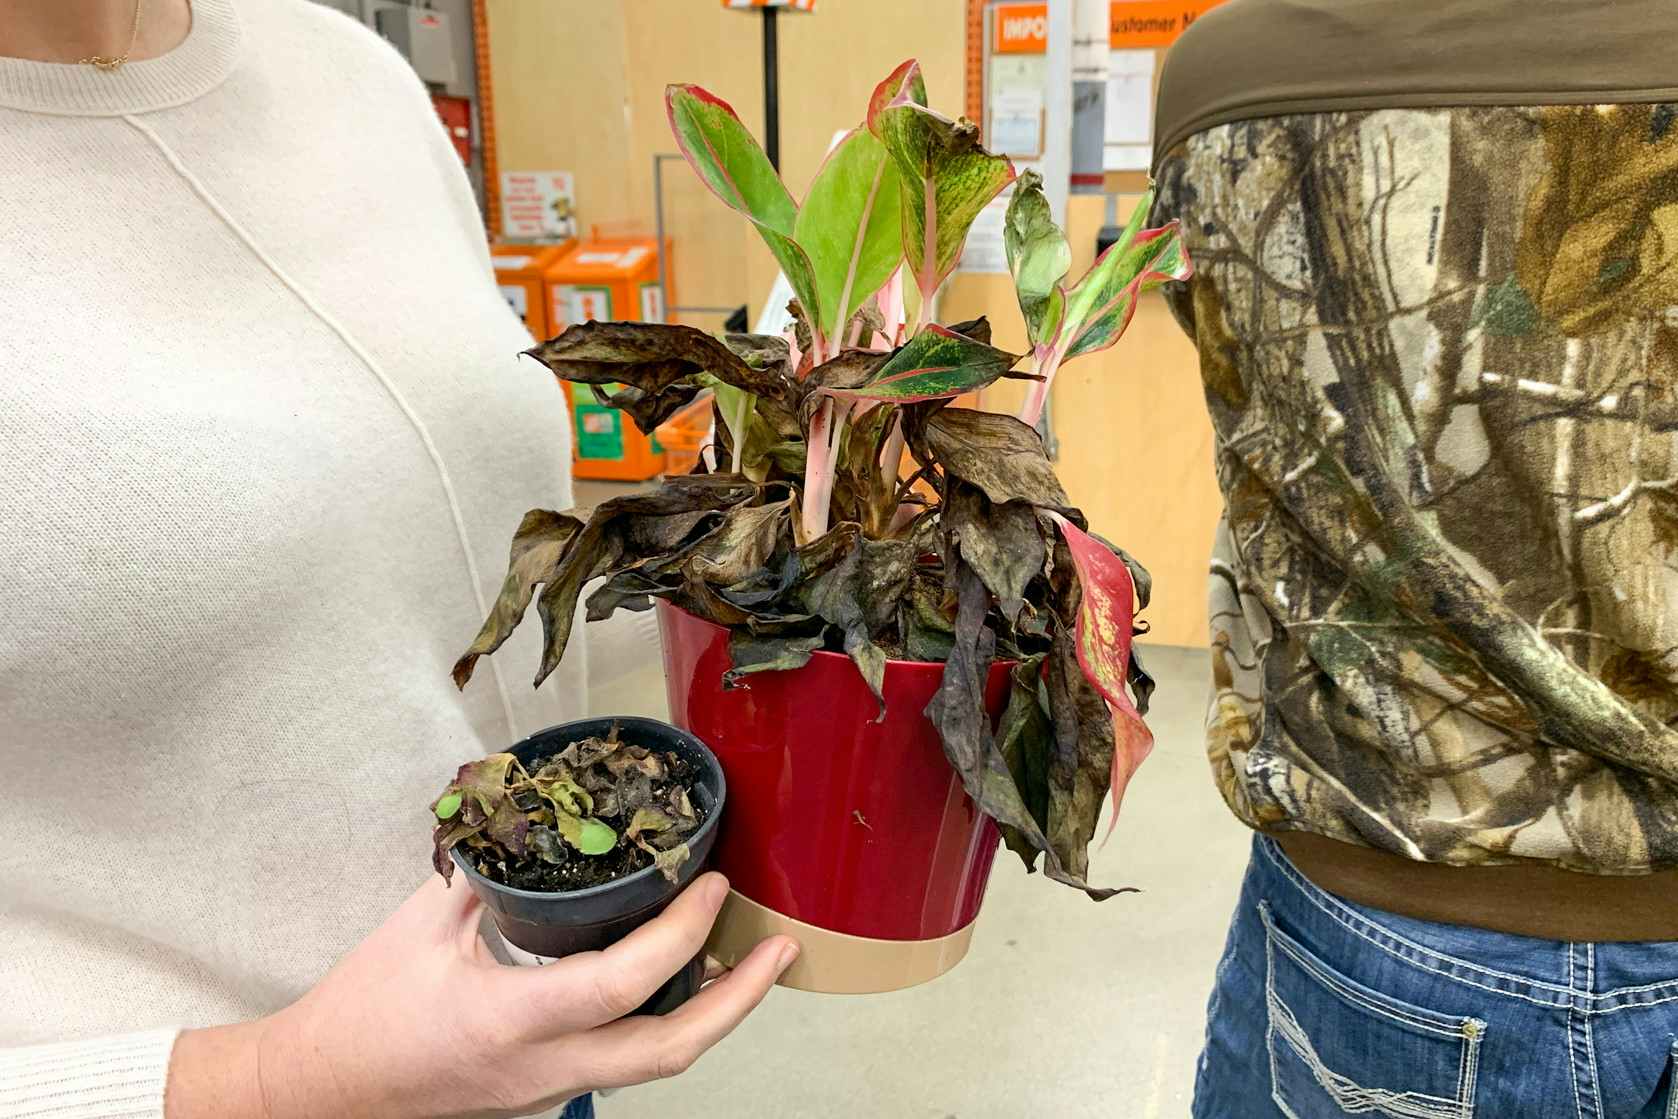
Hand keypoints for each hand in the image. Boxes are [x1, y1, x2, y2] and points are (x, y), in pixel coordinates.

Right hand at [167, 871, 798, 1118]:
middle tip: (779, 950)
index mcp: (510, 1020)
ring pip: (653, 1067)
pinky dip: (660, 1026)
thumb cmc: (361, 1009)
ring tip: (745, 962)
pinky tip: (675, 986)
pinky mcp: (541, 1098)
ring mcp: (545, 1092)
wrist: (318, 1093)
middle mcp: (541, 1069)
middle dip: (737, 1000)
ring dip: (710, 1016)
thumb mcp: (422, 924)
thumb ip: (488, 871)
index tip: (712, 886)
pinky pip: (620, 1064)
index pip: (623, 983)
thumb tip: (532, 815)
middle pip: (669, 1052)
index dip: (681, 933)